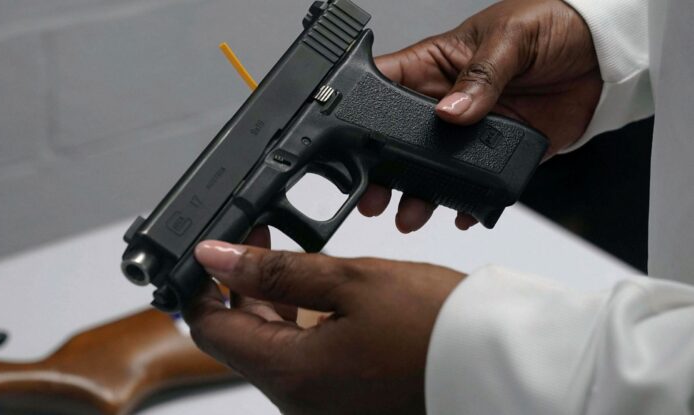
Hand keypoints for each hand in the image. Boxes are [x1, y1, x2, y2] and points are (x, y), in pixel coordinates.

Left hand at [183, 238, 464, 414]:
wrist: (499, 366)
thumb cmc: (437, 329)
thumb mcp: (350, 282)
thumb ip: (276, 272)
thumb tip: (216, 258)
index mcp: (292, 374)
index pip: (210, 330)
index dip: (199, 289)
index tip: (207, 255)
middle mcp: (300, 403)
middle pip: (242, 340)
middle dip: (240, 287)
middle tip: (255, 239)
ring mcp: (323, 408)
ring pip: (274, 349)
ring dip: (272, 303)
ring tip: (287, 255)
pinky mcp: (344, 404)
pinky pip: (305, 363)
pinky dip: (301, 326)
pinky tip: (317, 293)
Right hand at [358, 0, 601, 231]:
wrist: (605, 52)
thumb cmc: (552, 24)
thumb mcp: (511, 39)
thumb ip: (481, 75)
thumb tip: (450, 110)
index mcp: (435, 65)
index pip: (384, 85)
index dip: (360, 111)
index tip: (349, 139)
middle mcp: (446, 101)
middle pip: (398, 139)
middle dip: (382, 169)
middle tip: (374, 195)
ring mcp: (471, 131)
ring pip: (431, 169)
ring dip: (418, 193)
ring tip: (410, 214)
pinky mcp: (500, 151)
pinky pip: (476, 183)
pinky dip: (467, 201)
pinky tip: (460, 212)